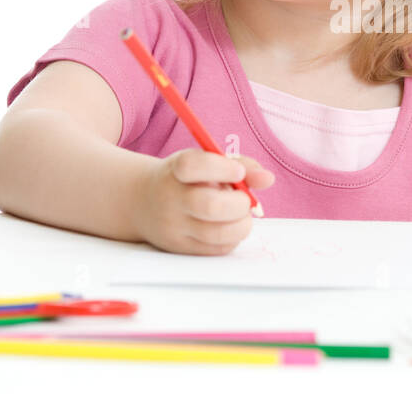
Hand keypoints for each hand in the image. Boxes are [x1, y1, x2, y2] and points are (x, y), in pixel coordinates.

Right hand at [129, 149, 274, 254]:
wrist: (143, 201)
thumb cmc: (185, 179)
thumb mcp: (206, 162)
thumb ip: (240, 166)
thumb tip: (268, 179)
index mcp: (176, 170)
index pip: (193, 167)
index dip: (222, 168)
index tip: (238, 172)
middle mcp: (171, 199)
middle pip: (209, 206)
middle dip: (239, 204)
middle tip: (243, 201)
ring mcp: (174, 227)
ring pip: (217, 234)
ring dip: (241, 225)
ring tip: (239, 216)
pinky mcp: (180, 248)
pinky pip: (217, 249)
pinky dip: (232, 238)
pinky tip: (227, 227)